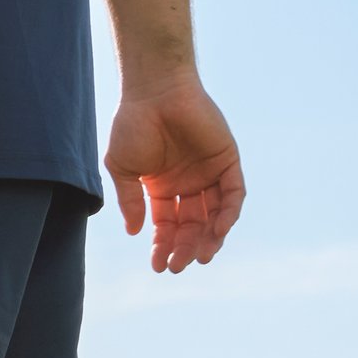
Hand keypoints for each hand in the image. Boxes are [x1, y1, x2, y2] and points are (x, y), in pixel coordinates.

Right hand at [104, 76, 244, 272]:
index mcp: (162, 187)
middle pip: (191, 225)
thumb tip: (134, 232)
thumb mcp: (124, 168)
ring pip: (215, 215)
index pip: (166, 225)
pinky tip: (218, 230)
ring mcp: (209, 173)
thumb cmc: (133, 124)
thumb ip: (131, 200)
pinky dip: (229, 213)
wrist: (155, 91)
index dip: (162, 246)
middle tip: (178, 265)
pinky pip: (234, 194)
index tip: (158, 266)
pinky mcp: (228, 161)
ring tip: (201, 256)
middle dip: (185, 247)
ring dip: (210, 237)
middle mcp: (187, 183)